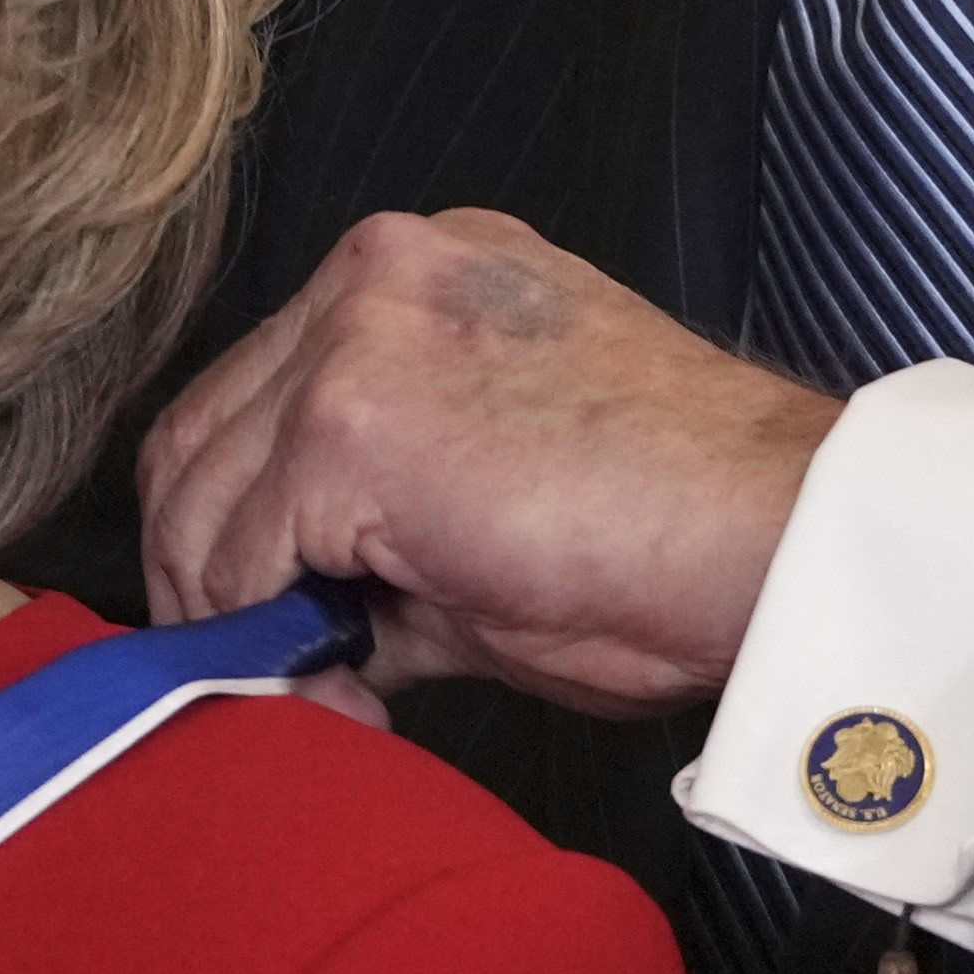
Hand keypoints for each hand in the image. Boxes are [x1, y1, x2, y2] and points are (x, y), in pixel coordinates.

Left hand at [139, 209, 836, 715]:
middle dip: (208, 575)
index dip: (238, 527)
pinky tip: (349, 696)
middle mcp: (374, 276)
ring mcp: (353, 341)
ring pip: (199, 499)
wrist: (776, 536)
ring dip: (233, 617)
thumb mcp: (491, 505)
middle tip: (273, 675)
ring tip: (321, 696)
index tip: (282, 623)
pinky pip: (240, 559)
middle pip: (198, 437)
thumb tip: (299, 619)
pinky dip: (268, 646)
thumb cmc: (673, 533)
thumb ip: (381, 533)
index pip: (252, 395)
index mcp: (415, 277)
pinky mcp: (347, 425)